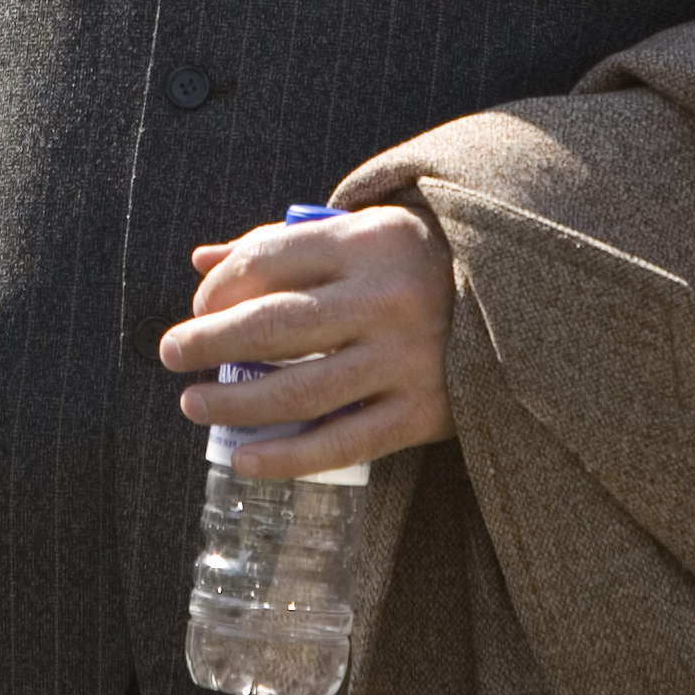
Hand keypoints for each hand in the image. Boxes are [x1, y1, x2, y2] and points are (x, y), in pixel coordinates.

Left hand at [160, 204, 456, 476]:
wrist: (524, 300)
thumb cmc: (419, 263)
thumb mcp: (360, 235)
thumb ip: (282, 246)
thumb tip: (202, 263)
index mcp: (369, 242)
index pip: (268, 262)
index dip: (220, 288)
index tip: (198, 307)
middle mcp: (386, 299)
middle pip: (273, 326)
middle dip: (209, 341)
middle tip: (171, 354)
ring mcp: (408, 359)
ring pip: (299, 390)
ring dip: (235, 402)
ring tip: (194, 404)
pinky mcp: (426, 412)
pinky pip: (343, 442)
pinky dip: (287, 456)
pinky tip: (243, 460)